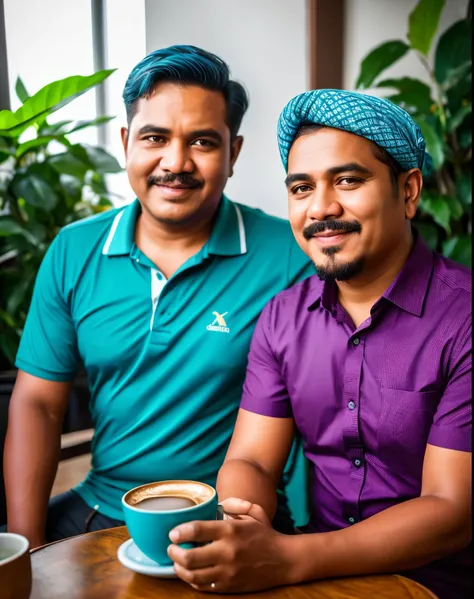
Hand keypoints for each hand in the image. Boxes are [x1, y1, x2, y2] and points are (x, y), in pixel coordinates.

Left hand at [167, 499, 295, 592]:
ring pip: (193, 575)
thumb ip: (235, 503)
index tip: (173, 533)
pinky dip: (192, 580)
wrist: (284, 560)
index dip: (180, 532)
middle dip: (174, 553)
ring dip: (179, 569)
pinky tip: (190, 573)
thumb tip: (218, 502)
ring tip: (177, 563)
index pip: (197, 530)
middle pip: (189, 557)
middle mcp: (227, 551)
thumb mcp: (253, 512)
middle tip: (171, 548)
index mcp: (230, 530)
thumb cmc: (265, 534)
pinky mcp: (229, 586)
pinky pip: (203, 586)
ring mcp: (228, 571)